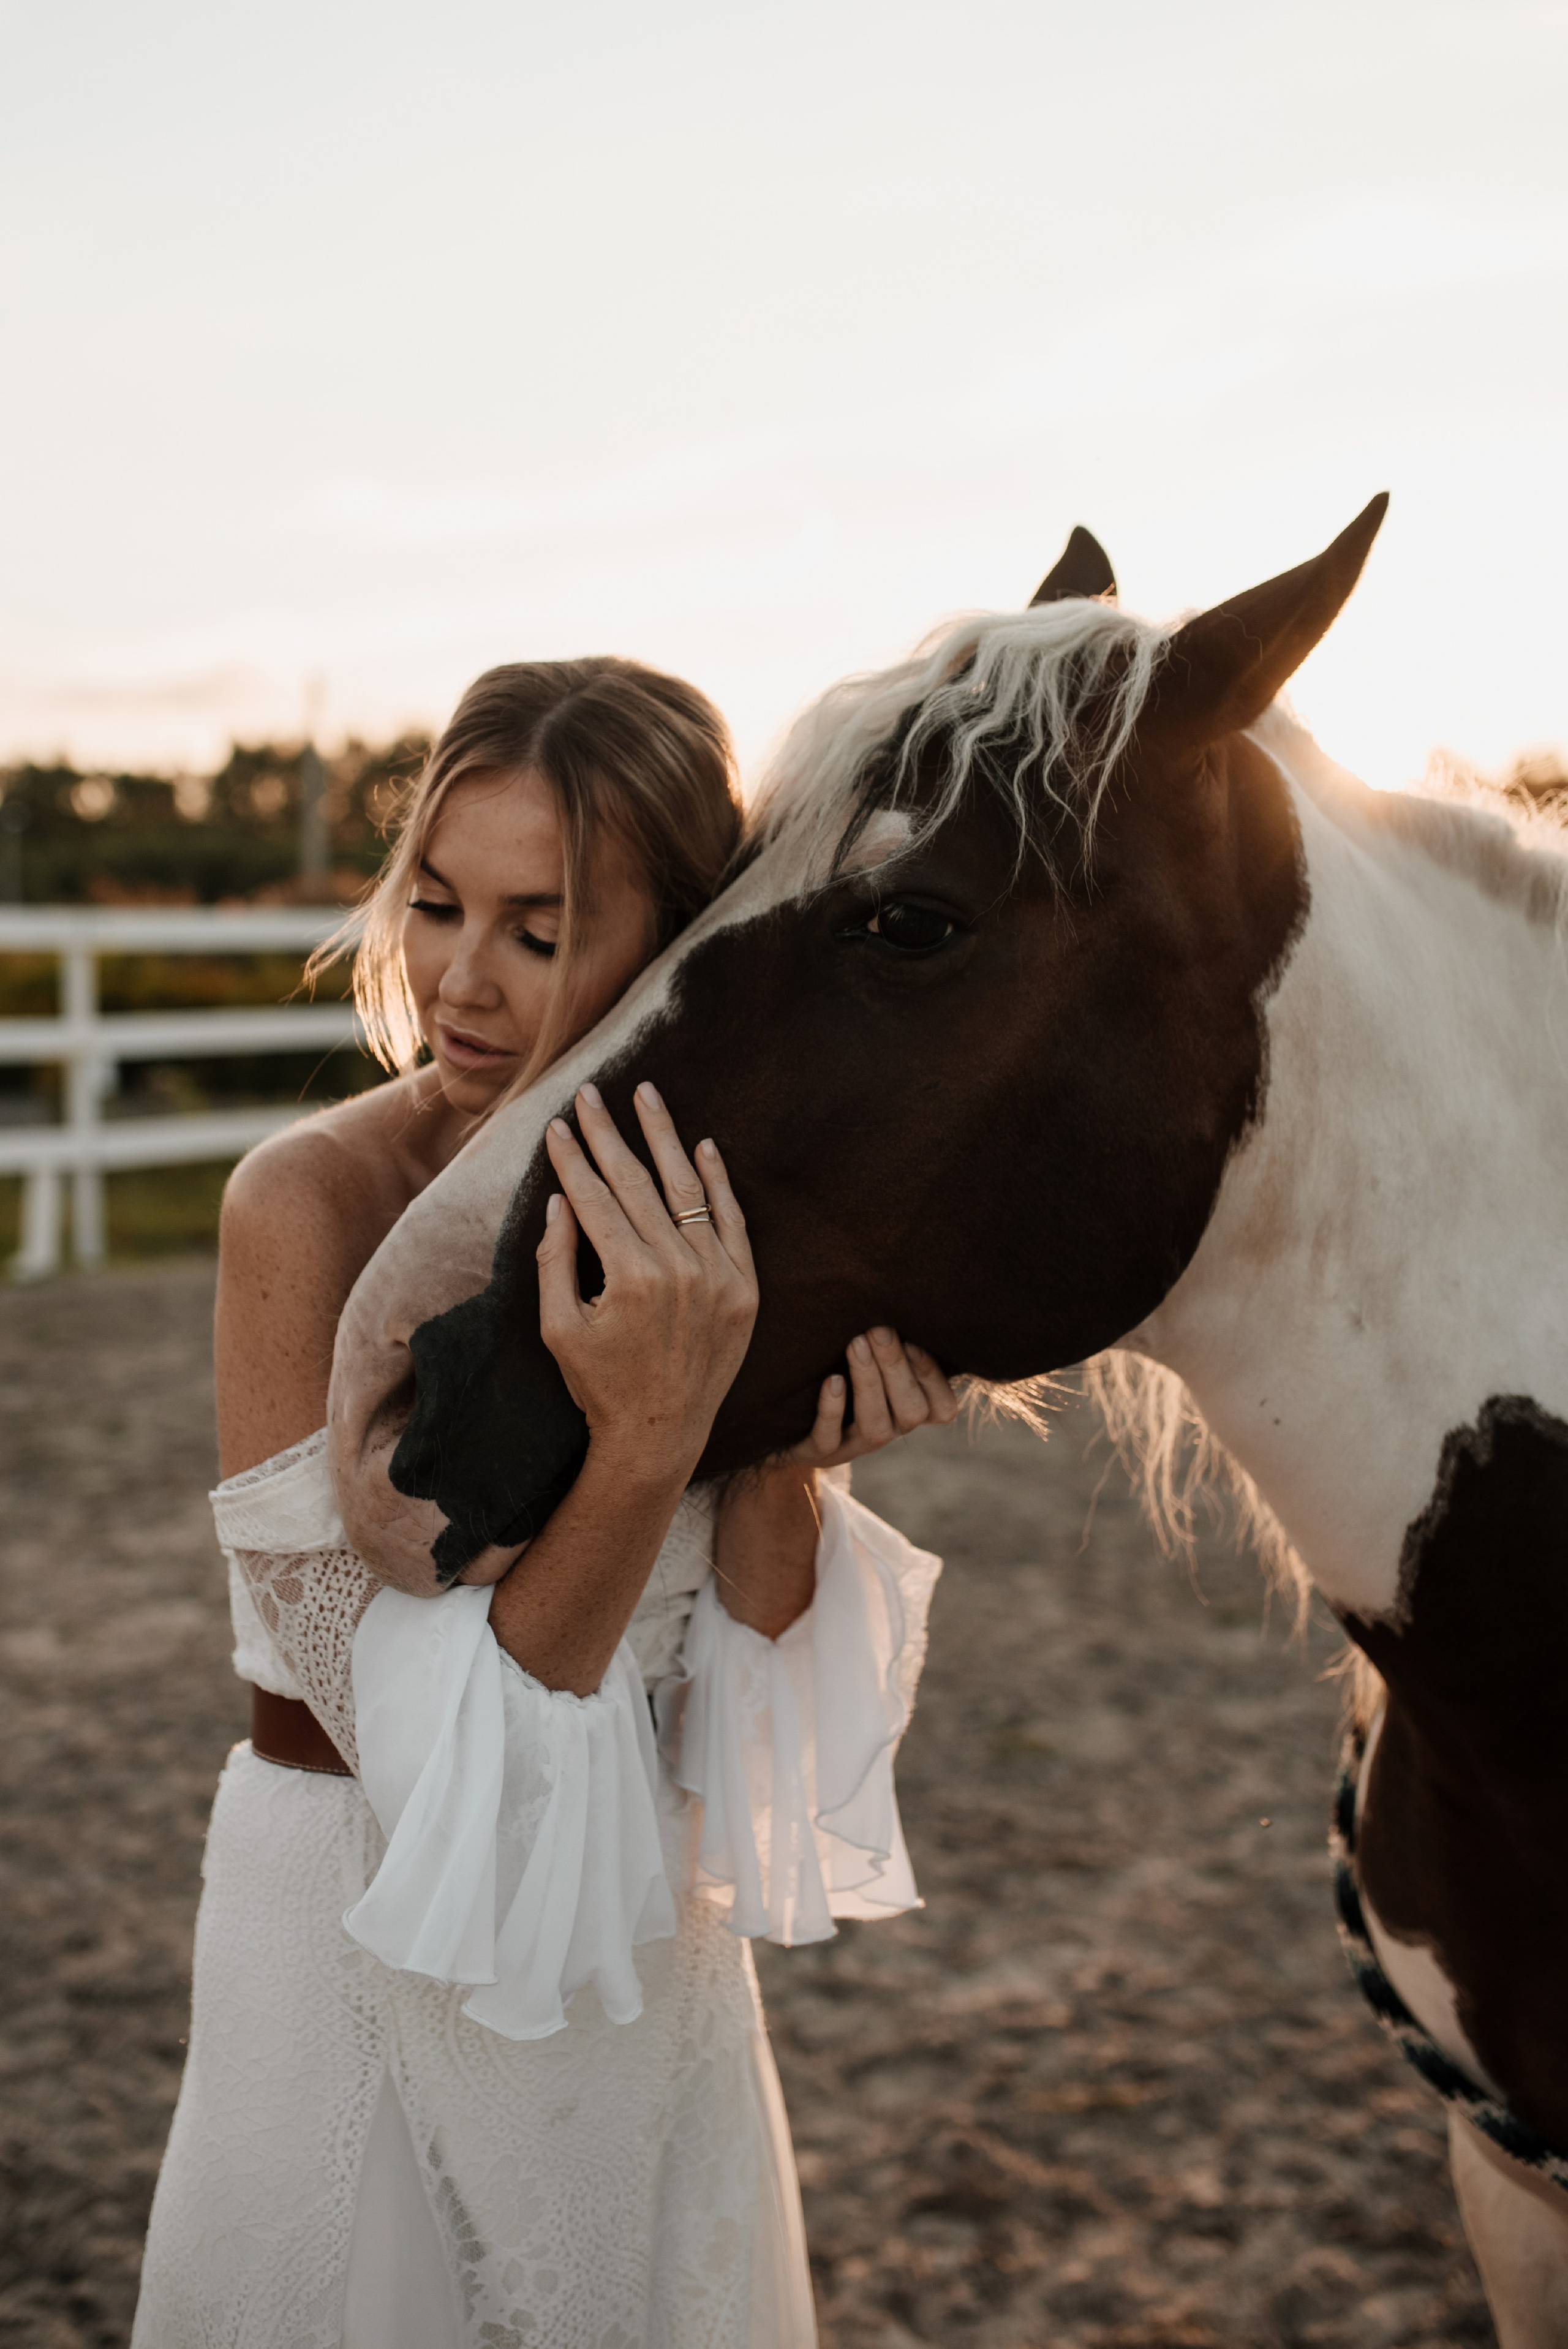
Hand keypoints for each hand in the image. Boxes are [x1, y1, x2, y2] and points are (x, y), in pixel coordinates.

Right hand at [536, 1081, 757, 1490]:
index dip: (573, 1158)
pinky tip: (703, 1145)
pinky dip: (719, 1182)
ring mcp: (718, 1277)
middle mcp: (678, 1270)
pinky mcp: (745, 1289)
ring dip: (664, 1137)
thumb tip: (559, 1199)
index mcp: (628, 1279)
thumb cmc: (600, 1385)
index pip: (595, 1199)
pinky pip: (732, 1221)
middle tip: (592, 1093)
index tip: (558, 1124)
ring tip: (647, 1095)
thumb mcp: (559, 1328)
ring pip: (687, 1190)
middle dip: (610, 1133)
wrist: (662, 1435)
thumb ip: (554, 1261)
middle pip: (637, 1182)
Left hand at [786, 1327, 958, 1469]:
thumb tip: (901, 1290)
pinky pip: (828, 1439)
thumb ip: (893, 1334)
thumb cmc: (838, 1363)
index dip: (932, 1378)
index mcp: (909, 1408)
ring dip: (869, 1383)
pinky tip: (831, 1380)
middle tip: (878, 1329)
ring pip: (875, 1428)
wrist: (784, 1412)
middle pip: (912, 1413)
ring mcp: (854, 1446)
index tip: (913, 1341)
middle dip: (896, 1369)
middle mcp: (889, 1430)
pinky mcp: (818, 1453)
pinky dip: (832, 1410)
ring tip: (855, 1344)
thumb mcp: (872, 1352)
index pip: (942, 1408)